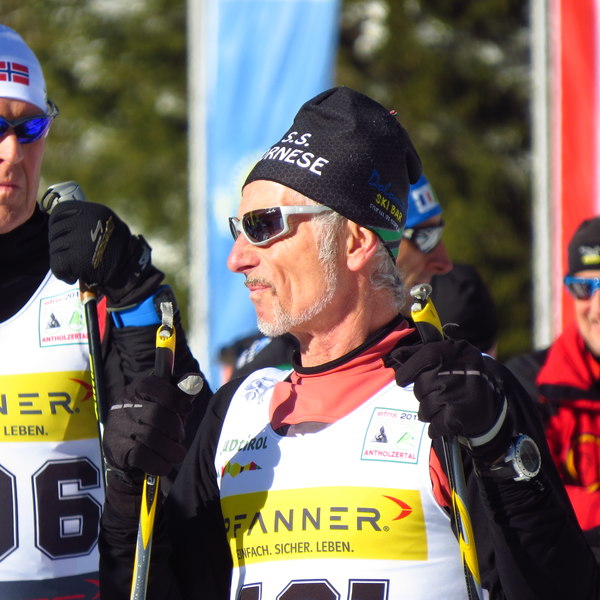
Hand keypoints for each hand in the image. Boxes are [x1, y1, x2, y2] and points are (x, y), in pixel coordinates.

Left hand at [48, 200, 158, 304]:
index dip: (59, 226)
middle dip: (61, 244)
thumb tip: (62, 220)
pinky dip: (63, 273)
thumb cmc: (119, 250)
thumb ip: (86, 220)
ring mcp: (78, 240)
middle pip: (55, 231)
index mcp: (93, 211)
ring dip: (63, 259)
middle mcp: (84, 222)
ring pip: (55, 249)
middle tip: (76, 255)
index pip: (59, 212)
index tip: (67, 237)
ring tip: (80, 265)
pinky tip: (75, 275)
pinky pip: (57, 265)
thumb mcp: (107, 224)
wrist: (130, 272)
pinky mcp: (73, 259)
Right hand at [102, 374, 202, 476]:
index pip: (159, 388)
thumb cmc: (150, 418)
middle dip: (175, 429)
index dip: (178, 399)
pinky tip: (164, 463)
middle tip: (178, 436)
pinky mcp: (118, 449)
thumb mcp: (164, 401)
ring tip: (175, 452)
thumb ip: (180, 391)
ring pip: (151, 437)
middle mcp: (127, 404)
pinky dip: (160, 463)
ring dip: (170, 449)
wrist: (122, 445)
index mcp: (140, 388)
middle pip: (158, 415)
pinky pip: (143, 457)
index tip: (187, 409)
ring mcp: (120, 427)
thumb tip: (196, 379)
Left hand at [390, 339, 510, 459]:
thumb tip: (396, 355)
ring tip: (443, 406)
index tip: (402, 380)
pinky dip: (436, 427)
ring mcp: (458, 394)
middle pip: (421, 386)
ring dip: (429, 411)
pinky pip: (435, 425)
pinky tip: (445, 420)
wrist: (492, 401)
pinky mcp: (460, 415)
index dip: (408, 370)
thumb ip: (418, 353)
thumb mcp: (445, 355)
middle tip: (436, 393)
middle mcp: (456, 371)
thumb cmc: (461, 375)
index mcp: (453, 351)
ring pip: (425, 408)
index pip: (424, 356)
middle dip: (423, 394)